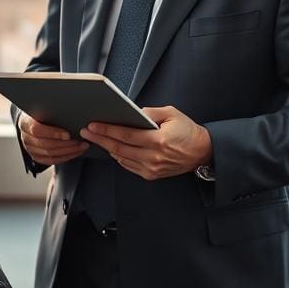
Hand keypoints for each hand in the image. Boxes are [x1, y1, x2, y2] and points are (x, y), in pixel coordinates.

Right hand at [18, 113, 88, 166]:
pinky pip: (52, 160)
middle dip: (66, 144)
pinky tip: (76, 152)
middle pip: (45, 144)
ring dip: (69, 151)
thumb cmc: (41, 111)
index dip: (53, 133)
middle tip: (81, 141)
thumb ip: (52, 109)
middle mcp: (25, 137)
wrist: (33, 119)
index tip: (68, 134)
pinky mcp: (36, 157)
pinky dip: (66, 157)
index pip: (37, 130)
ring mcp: (30, 149)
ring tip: (82, 146)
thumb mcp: (44, 106)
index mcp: (25, 123)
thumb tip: (70, 110)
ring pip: (50, 154)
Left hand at [79, 106, 211, 180]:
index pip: (126, 135)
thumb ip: (150, 112)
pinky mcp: (151, 175)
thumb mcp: (171, 113)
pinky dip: (118, 156)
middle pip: (119, 148)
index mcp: (158, 140)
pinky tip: (111, 148)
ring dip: (106, 148)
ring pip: (121, 158)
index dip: (107, 130)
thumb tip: (131, 112)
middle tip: (86, 131)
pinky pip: (128, 165)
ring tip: (95, 138)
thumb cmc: (187, 131)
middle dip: (100, 139)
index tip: (93, 125)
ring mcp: (151, 168)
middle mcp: (153, 157)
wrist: (202, 152)